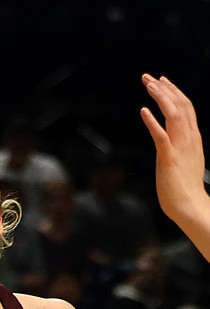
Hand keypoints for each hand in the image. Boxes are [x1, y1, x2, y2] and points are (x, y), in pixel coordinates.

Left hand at [140, 74, 208, 225]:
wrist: (189, 204)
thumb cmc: (183, 186)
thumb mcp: (184, 160)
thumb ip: (179, 146)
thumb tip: (170, 140)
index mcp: (194, 137)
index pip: (186, 108)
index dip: (174, 92)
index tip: (161, 81)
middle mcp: (190, 138)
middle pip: (181, 105)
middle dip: (165, 88)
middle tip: (148, 76)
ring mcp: (180, 146)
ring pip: (173, 114)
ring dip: (160, 97)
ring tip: (148, 85)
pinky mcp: (169, 157)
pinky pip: (161, 135)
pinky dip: (152, 122)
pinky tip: (143, 111)